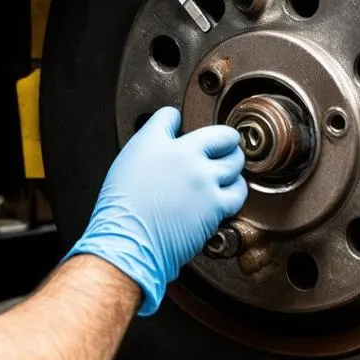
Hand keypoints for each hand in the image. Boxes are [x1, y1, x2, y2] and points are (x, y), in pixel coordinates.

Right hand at [65, 108, 246, 315]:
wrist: (128, 243)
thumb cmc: (120, 213)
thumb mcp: (124, 168)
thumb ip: (147, 152)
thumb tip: (162, 148)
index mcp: (153, 143)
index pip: (169, 116)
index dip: (175, 120)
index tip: (179, 125)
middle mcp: (182, 155)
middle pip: (221, 135)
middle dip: (224, 140)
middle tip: (225, 146)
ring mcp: (202, 179)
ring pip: (235, 161)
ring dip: (232, 165)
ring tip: (227, 170)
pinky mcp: (215, 203)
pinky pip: (238, 190)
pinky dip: (235, 190)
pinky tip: (228, 192)